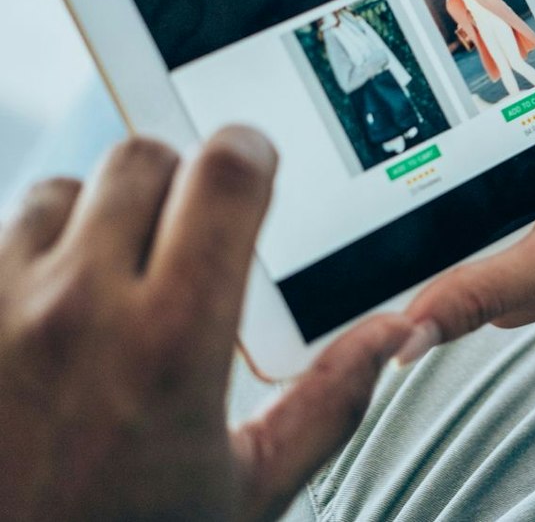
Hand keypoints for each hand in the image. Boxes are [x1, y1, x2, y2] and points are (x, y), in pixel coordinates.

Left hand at [0, 130, 411, 521]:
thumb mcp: (249, 489)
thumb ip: (330, 400)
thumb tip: (392, 334)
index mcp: (173, 342)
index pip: (224, 172)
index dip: (247, 153)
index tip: (252, 168)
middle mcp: (78, 311)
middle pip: (140, 158)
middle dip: (172, 182)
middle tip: (183, 231)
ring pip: (55, 193)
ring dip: (87, 218)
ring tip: (104, 278)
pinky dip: (25, 262)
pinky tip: (46, 314)